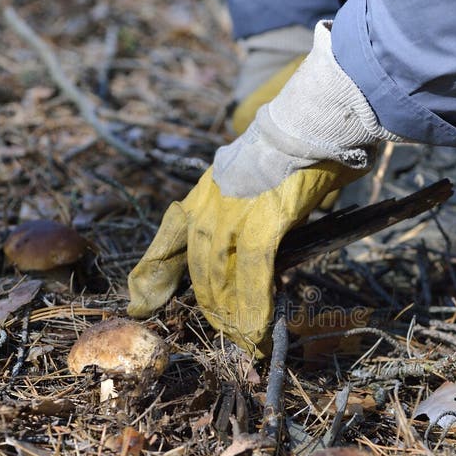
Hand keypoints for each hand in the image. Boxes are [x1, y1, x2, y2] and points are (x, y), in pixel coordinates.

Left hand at [128, 21, 401, 353]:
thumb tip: (261, 245)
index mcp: (205, 190)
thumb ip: (249, 210)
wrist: (315, 118)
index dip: (153, 274)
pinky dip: (253, 306)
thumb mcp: (257, 175)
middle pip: (196, 266)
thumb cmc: (297, 144)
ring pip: (219, 277)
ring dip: (229, 313)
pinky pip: (252, 276)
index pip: (169, 237)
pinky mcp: (261, 225)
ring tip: (238, 337)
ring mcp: (231, 215)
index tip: (140, 302)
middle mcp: (208, 203)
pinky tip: (255, 328)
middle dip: (205, 303)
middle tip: (217, 330)